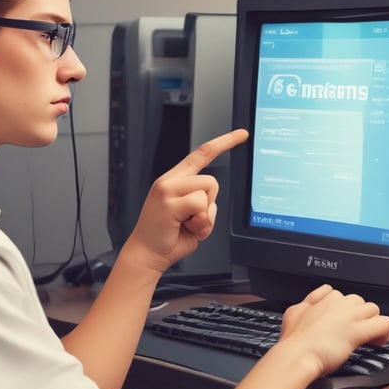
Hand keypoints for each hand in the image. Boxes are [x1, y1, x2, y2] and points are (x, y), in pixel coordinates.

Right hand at [126, 128, 248, 273]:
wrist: (147, 255)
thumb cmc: (167, 238)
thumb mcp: (188, 215)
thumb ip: (200, 201)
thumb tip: (209, 202)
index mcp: (175, 180)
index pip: (202, 154)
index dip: (224, 142)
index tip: (242, 134)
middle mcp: (170, 181)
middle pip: (212, 181)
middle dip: (210, 205)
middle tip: (191, 220)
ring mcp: (167, 190)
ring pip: (207, 192)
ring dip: (204, 215)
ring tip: (186, 225)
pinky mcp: (168, 202)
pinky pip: (200, 205)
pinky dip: (199, 222)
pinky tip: (184, 228)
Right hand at [278, 284, 388, 377]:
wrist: (296, 355)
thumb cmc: (293, 339)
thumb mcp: (294, 311)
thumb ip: (308, 302)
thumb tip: (313, 300)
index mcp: (324, 299)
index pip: (341, 296)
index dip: (344, 310)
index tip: (343, 323)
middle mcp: (338, 304)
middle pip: (359, 301)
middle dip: (359, 315)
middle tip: (355, 331)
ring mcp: (349, 317)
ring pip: (373, 309)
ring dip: (372, 321)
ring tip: (368, 336)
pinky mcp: (357, 332)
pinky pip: (384, 323)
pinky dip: (384, 330)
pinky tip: (379, 339)